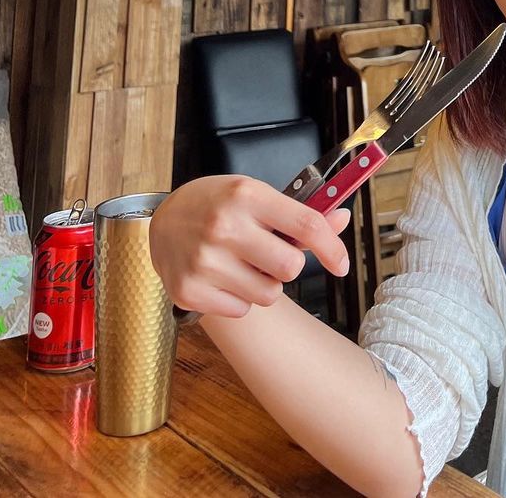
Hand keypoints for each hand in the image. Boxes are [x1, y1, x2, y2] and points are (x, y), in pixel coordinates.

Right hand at [150, 175, 350, 318]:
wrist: (164, 220)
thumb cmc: (218, 204)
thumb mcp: (257, 195)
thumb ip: (299, 212)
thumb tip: (341, 218)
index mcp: (247, 196)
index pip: (305, 224)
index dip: (332, 248)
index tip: (341, 264)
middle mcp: (225, 227)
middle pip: (290, 267)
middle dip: (288, 265)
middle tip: (270, 254)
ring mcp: (204, 261)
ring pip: (269, 294)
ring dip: (265, 284)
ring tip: (244, 263)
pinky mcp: (189, 291)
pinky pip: (242, 310)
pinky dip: (240, 299)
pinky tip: (223, 277)